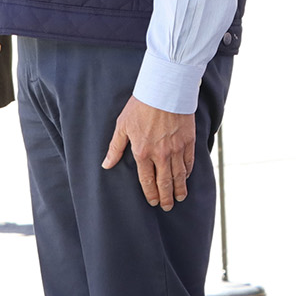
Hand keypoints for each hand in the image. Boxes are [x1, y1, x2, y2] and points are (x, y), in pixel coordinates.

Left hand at [102, 95, 195, 210]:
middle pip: (165, 183)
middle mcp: (161, 155)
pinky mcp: (188, 141)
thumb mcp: (123, 125)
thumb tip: (106, 164)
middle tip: (167, 206)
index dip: (150, 194)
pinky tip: (186, 177)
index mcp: (143, 152)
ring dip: (179, 189)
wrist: (165, 89)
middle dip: (166, 197)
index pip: (147, 181)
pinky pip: (189, 162)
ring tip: (179, 198)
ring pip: (179, 176)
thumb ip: (115, 147)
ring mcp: (176, 149)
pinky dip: (188, 172)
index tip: (153, 202)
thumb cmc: (141, 105)